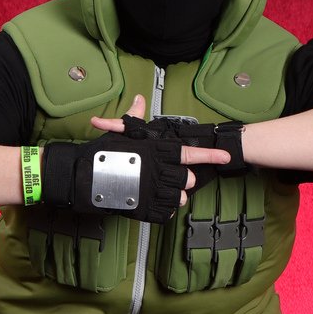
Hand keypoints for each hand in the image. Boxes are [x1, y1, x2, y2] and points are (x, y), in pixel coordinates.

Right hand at [90, 94, 234, 204]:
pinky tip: (150, 203)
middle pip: (188, 179)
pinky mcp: (148, 208)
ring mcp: (156, 191)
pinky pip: (166, 213)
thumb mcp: (120, 133)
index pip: (191, 152)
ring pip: (179, 197)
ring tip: (158, 192)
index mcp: (159, 151)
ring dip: (172, 196)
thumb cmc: (103, 154)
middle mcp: (161, 171)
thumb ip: (134, 118)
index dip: (210, 155)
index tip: (226, 157)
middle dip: (182, 180)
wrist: (86, 177)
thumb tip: (139, 100)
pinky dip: (161, 210)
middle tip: (169, 179)